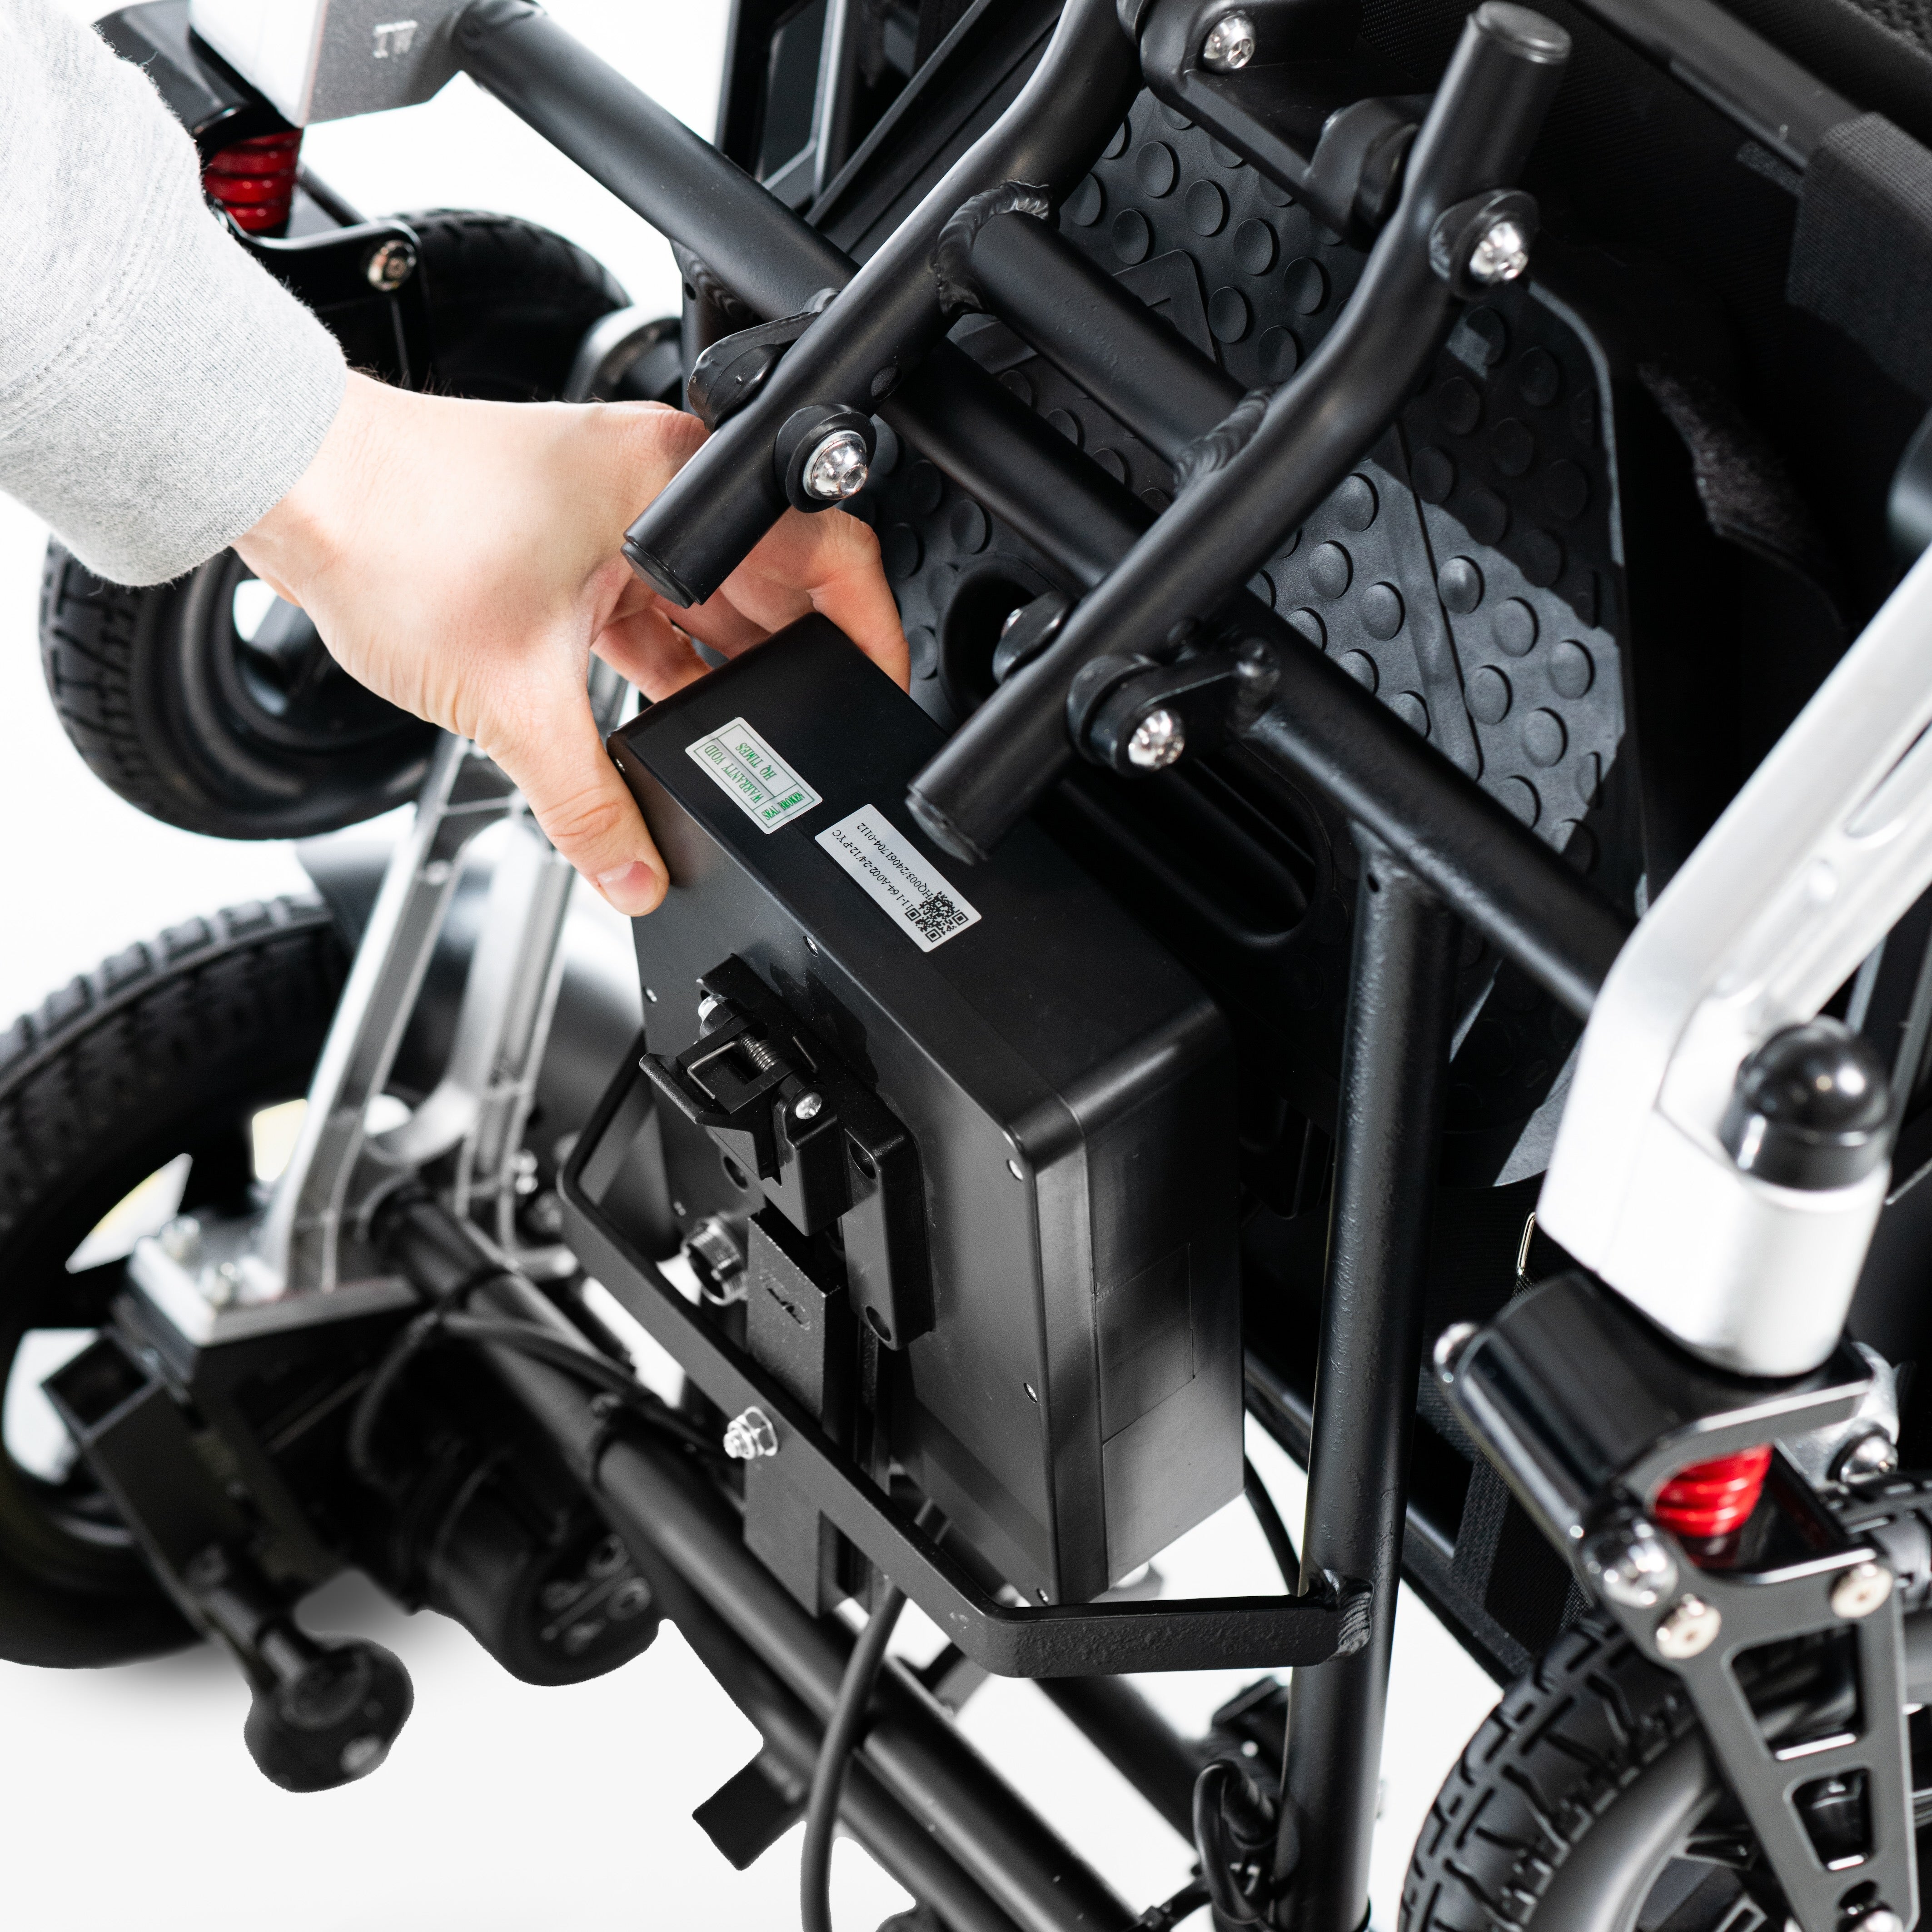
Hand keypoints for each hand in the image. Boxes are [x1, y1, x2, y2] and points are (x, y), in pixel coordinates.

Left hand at [235, 372, 906, 914]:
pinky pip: (657, 608)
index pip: (826, 553)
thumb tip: (636, 874)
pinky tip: (661, 724)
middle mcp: (658, 482)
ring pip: (713, 603)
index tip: (878, 697)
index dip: (869, 636)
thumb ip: (588, 806)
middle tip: (801, 748)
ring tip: (725, 745)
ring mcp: (618, 508)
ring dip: (719, 675)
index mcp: (677, 483)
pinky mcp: (579, 536)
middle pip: (777, 585)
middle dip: (789, 673)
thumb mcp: (514, 700)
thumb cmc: (391, 529)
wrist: (287, 487)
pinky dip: (663, 665)